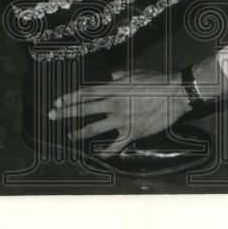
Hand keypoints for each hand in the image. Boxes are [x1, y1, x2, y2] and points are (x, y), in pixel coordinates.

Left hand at [49, 69, 191, 154]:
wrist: (175, 95)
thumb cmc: (156, 81)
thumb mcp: (134, 72)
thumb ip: (117, 76)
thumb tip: (107, 78)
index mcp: (114, 89)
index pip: (85, 94)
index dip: (69, 98)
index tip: (57, 102)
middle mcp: (114, 104)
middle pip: (84, 110)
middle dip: (65, 114)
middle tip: (52, 116)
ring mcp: (122, 120)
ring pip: (94, 129)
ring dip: (79, 133)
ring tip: (70, 135)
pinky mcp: (132, 133)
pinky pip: (115, 146)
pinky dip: (106, 152)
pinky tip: (98, 156)